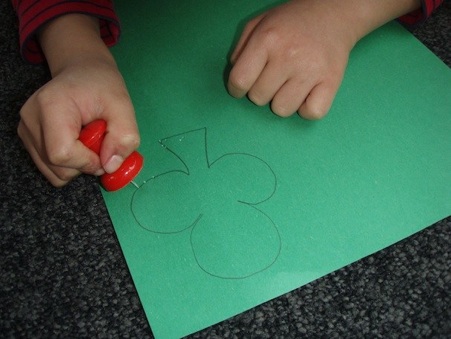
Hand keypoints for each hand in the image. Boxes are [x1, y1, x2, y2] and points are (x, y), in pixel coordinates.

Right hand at [17, 14, 139, 186]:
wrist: (82, 71)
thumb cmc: (102, 85)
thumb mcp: (123, 106)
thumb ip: (124, 137)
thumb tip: (111, 167)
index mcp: (51, 106)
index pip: (62, 154)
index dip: (88, 161)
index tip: (105, 150)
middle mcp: (31, 120)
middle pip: (57, 168)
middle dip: (86, 163)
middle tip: (100, 140)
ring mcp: (26, 131)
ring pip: (54, 173)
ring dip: (79, 165)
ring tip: (88, 139)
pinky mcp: (29, 140)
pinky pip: (51, 168)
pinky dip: (71, 164)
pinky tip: (78, 143)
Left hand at [228, 0, 420, 118]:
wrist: (334, 13)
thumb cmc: (292, 23)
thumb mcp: (259, 24)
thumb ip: (240, 50)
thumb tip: (236, 80)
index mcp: (268, 39)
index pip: (240, 80)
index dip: (236, 89)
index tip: (242, 88)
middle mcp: (289, 55)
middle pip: (259, 98)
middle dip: (261, 91)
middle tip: (273, 78)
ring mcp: (311, 70)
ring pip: (282, 110)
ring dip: (282, 102)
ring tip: (290, 84)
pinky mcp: (331, 82)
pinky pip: (311, 113)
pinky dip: (307, 109)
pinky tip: (306, 93)